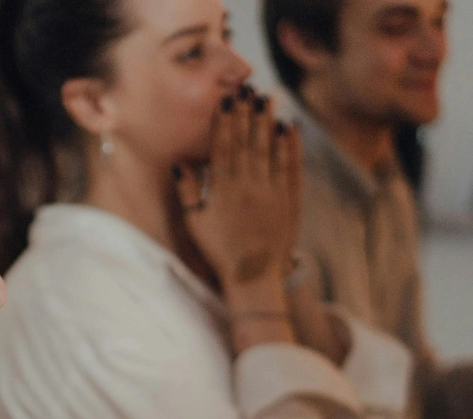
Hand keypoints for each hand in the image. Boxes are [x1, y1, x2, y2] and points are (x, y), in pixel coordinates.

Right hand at [176, 89, 301, 294]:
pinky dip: (291, 144)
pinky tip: (288, 127)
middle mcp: (248, 184)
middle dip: (248, 113)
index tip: (228, 99)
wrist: (253, 277)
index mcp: (223, 189)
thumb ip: (187, 192)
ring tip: (268, 98)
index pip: (224, 146)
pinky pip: (291, 165)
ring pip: (270, 148)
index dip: (226, 120)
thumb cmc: (219, 252)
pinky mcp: (290, 199)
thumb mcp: (195, 225)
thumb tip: (180, 163)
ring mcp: (272, 190)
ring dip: (268, 121)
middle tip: (249, 88)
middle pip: (248, 141)